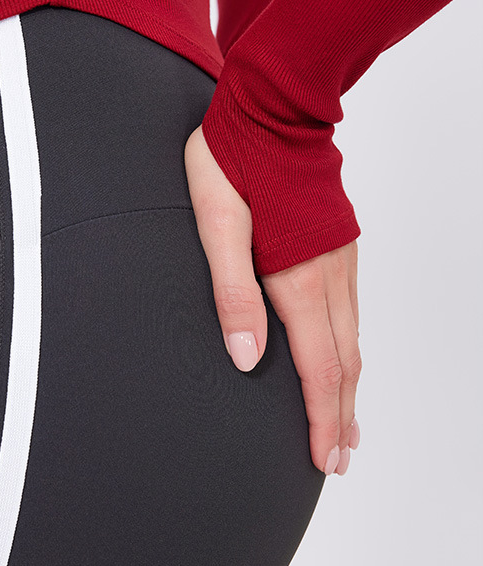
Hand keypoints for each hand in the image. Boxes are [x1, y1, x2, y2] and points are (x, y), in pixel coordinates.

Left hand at [184, 124, 361, 475]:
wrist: (274, 105)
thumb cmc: (233, 161)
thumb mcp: (214, 225)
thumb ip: (230, 292)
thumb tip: (246, 359)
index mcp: (297, 276)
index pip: (318, 366)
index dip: (320, 417)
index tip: (324, 458)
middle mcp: (329, 275)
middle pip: (343, 362)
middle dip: (339, 416)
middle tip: (337, 460)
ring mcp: (340, 261)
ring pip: (352, 340)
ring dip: (348, 390)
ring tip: (344, 427)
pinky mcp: (339, 248)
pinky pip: (350, 315)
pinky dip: (348, 352)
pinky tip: (341, 363)